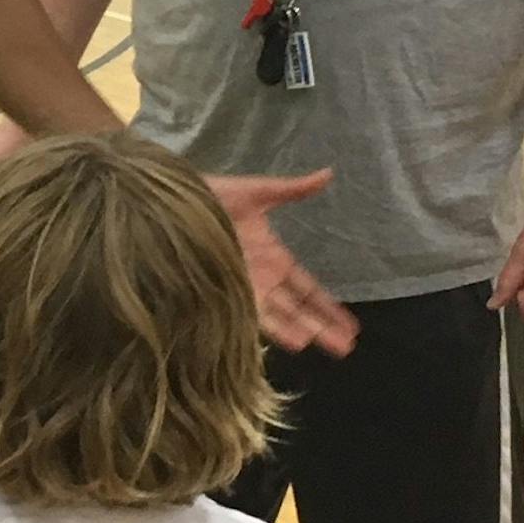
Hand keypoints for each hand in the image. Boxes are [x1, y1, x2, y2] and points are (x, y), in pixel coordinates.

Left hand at [205, 171, 358, 357]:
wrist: (172, 205)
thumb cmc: (213, 197)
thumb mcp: (257, 192)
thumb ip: (293, 190)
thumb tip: (328, 174)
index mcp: (274, 258)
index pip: (307, 289)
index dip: (328, 307)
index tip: (351, 326)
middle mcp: (264, 280)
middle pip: (299, 309)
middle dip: (323, 327)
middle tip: (347, 348)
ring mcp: (245, 290)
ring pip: (281, 317)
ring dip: (303, 331)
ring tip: (325, 346)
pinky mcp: (225, 294)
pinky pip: (253, 318)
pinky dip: (274, 330)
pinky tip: (293, 343)